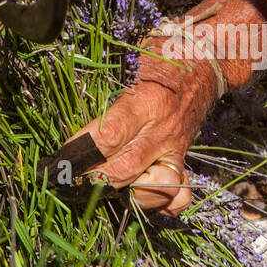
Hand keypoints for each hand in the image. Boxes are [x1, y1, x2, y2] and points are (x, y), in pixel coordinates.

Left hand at [43, 41, 221, 217]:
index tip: (62, 157)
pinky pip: (178, 197)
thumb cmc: (157, 63)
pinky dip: (159, 203)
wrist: (204, 63)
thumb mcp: (128, 68)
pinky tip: (140, 192)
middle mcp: (162, 131)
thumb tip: (74, 136)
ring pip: (154, 188)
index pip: (109, 135)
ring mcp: (176, 150)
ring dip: (126, 192)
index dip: (81, 151)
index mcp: (146, 102)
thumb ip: (105, 101)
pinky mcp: (184, 163)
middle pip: (124, 168)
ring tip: (106, 184)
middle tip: (73, 177)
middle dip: (93, 178)